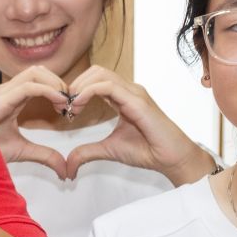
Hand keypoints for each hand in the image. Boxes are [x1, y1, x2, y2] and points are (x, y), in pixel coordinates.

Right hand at [0, 67, 77, 177]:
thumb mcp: (23, 151)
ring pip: (35, 72)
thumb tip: (65, 170)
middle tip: (70, 103)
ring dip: (56, 84)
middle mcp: (6, 90)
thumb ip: (44, 156)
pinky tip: (59, 104)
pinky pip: (30, 87)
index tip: (69, 107)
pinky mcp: (0, 100)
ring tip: (65, 103)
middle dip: (59, 82)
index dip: (57, 87)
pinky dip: (49, 91)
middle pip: (39, 70)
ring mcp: (2, 93)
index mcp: (10, 97)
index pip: (38, 78)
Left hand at [62, 66, 215, 185]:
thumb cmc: (148, 151)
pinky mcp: (138, 101)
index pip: (95, 79)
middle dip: (75, 83)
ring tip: (70, 106)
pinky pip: (108, 86)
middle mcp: (129, 90)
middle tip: (64, 105)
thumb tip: (68, 165)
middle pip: (96, 70)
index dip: (76, 89)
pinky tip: (78, 106)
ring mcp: (134, 93)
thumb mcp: (109, 150)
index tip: (65, 109)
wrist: (172, 159)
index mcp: (123, 97)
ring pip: (100, 73)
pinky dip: (88, 91)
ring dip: (79, 86)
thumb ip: (87, 152)